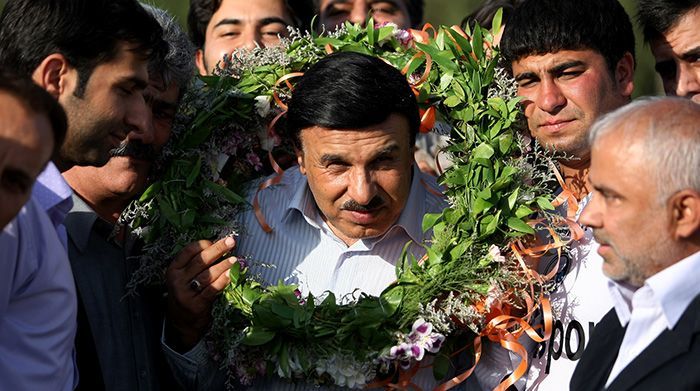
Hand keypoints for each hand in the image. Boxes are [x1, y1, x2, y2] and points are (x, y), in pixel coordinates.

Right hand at [165, 236, 236, 351]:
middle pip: (200, 261)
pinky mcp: (196, 305)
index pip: (188, 251)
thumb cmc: (187, 294)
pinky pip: (212, 290)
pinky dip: (223, 281)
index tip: (217, 240)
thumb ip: (197, 264)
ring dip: (223, 265)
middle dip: (217, 249)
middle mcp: (177, 280)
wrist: (181, 324)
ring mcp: (186, 293)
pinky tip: (232, 274)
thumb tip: (220, 246)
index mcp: (173, 269)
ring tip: (235, 259)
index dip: (204, 244)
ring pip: (208, 275)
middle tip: (231, 241)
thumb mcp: (185, 278)